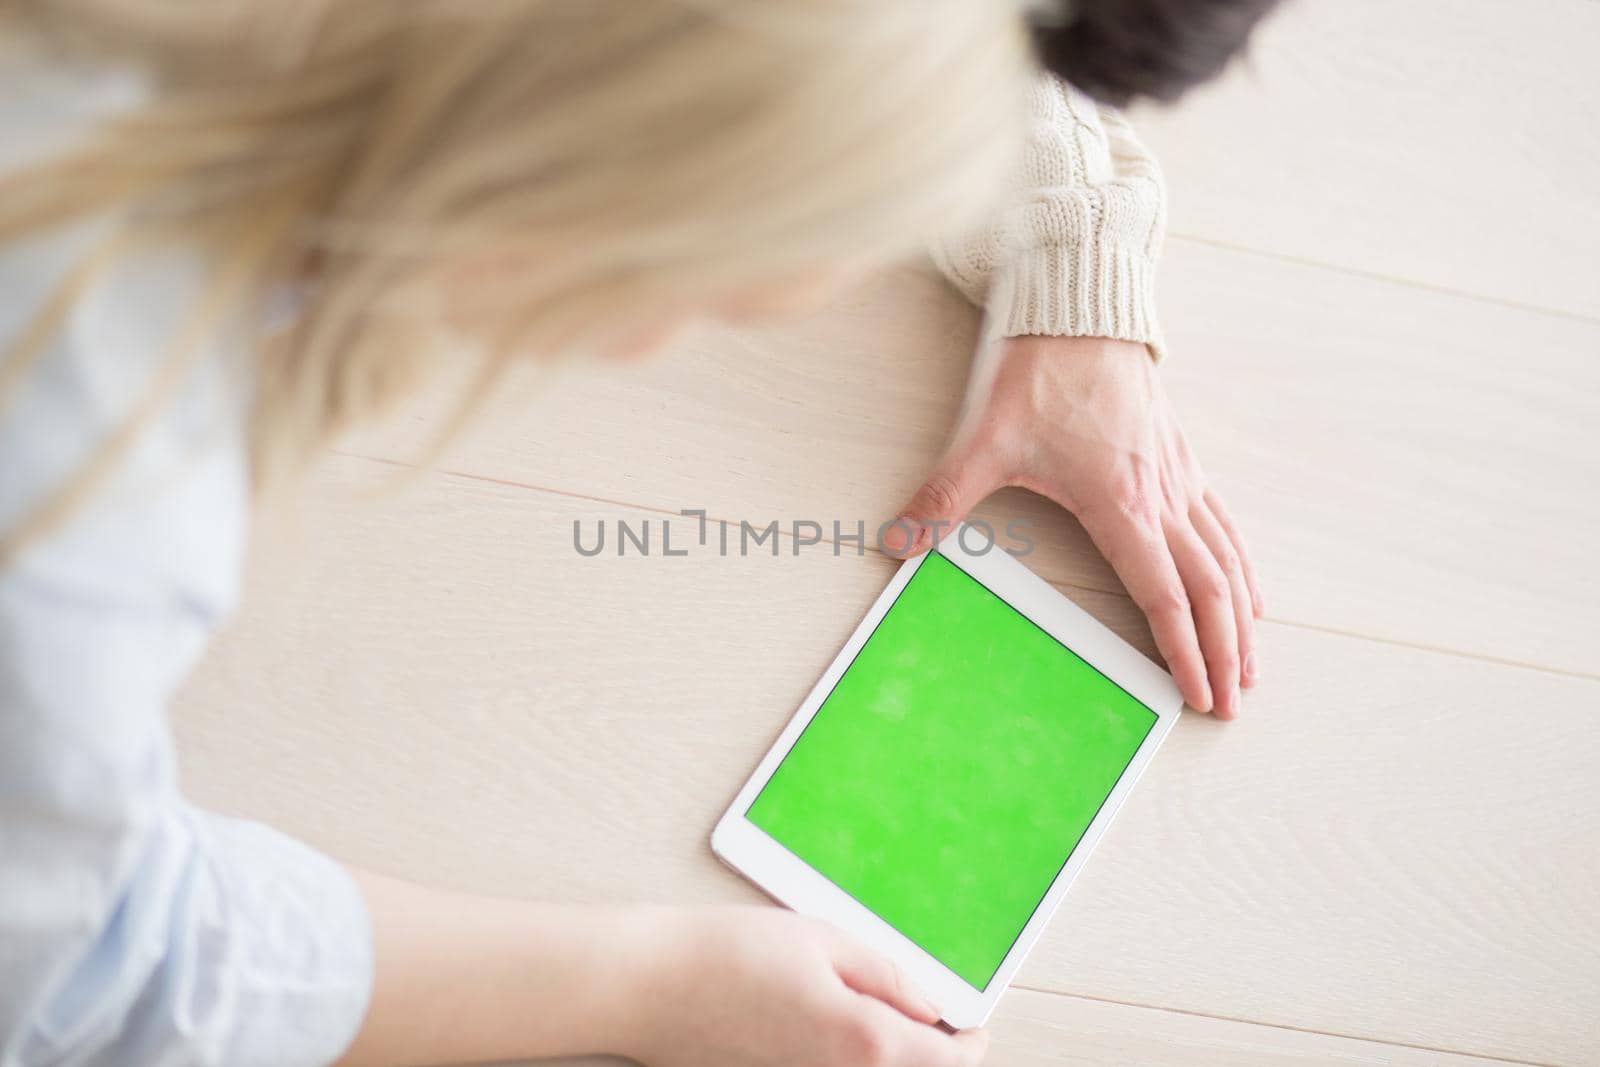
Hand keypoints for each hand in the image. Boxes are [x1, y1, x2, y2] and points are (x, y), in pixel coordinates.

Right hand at [624, 906, 987, 1066]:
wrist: (647, 988)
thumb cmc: (727, 955)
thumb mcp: (822, 940)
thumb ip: (886, 977)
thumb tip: (931, 1007)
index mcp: (863, 1042)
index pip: (946, 1062)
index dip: (968, 1043)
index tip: (970, 1027)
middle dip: (930, 1056)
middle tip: (931, 1024)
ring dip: (888, 1059)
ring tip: (878, 1021)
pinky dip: (849, 1062)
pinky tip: (832, 1034)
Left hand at [886, 335, 1262, 718]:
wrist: (1083, 310)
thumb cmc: (1041, 372)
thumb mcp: (983, 438)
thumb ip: (943, 496)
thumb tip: (896, 541)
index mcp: (1121, 503)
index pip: (1164, 594)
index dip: (1183, 650)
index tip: (1196, 694)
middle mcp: (1161, 496)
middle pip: (1210, 588)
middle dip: (1224, 650)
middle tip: (1230, 703)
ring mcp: (1178, 477)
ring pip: (1226, 559)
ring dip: (1242, 617)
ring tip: (1249, 665)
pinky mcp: (1181, 459)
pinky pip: (1223, 525)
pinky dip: (1241, 566)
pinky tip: (1249, 590)